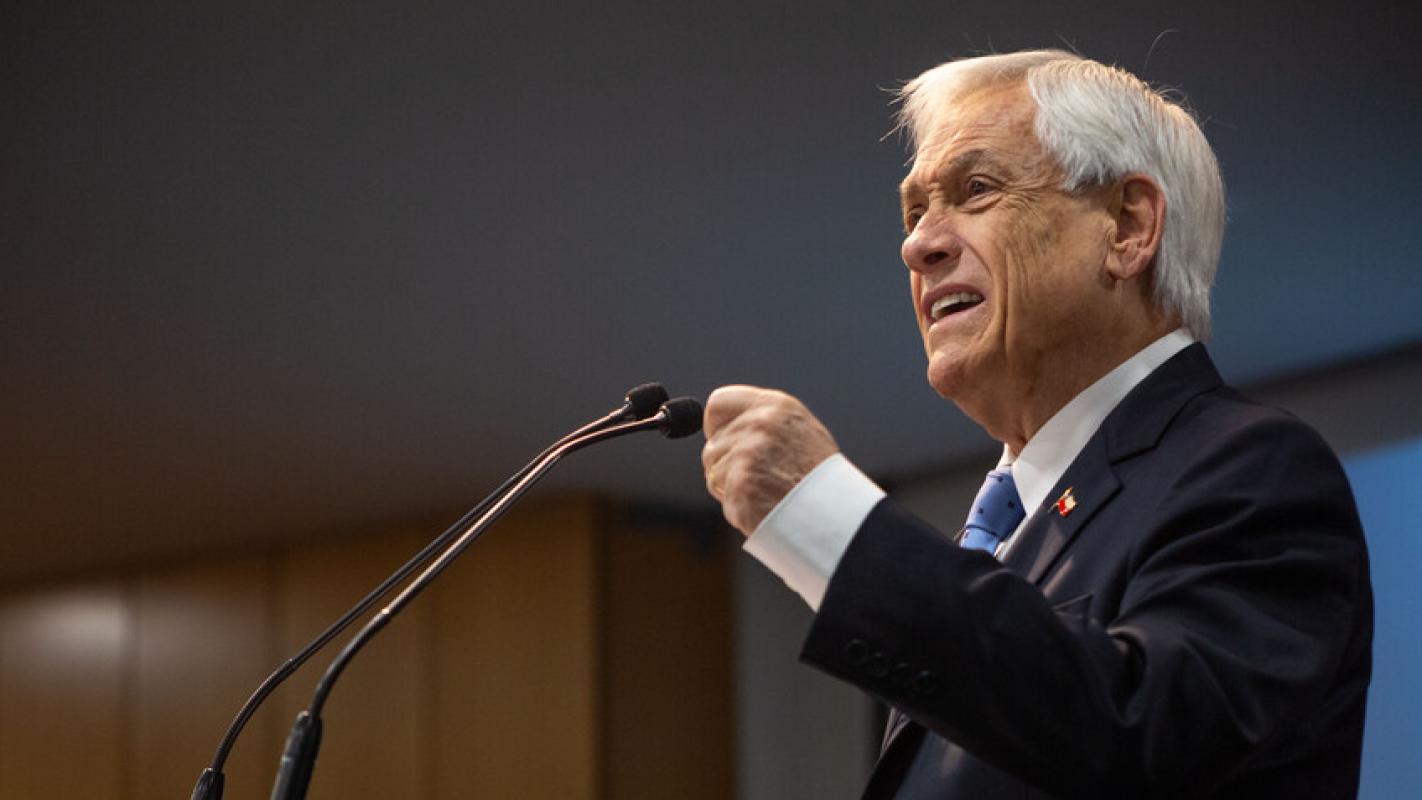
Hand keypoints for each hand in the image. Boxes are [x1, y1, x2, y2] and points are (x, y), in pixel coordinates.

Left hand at [701, 385, 838, 535]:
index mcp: (775, 406)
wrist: (837, 514)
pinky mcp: (740, 484)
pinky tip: (764, 507)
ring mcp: (748, 454)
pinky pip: (723, 498)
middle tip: (760, 480)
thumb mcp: (799, 432)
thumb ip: (763, 423)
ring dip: (731, 488)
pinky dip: (738, 508)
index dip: (717, 426)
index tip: (726, 442)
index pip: (718, 403)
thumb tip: (719, 429)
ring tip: (766, 493)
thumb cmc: (818, 478)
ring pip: (713, 472)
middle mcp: (759, 424)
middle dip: (726, 466)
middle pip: (712, 445)